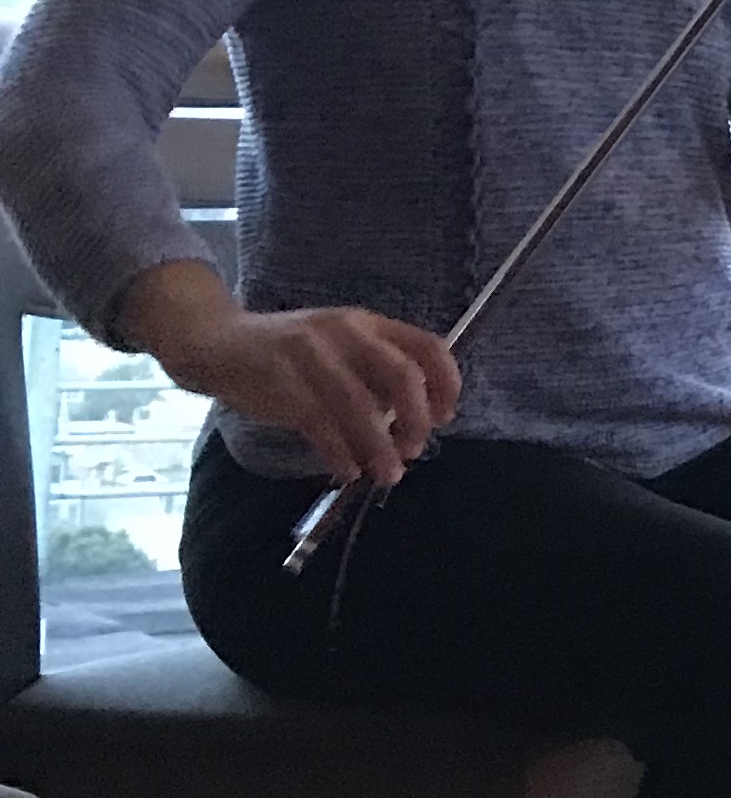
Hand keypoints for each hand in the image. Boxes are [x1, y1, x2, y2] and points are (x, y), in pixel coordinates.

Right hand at [123, 261, 457, 491]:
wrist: (217, 342)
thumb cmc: (287, 354)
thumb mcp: (337, 347)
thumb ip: (373, 372)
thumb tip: (412, 419)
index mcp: (367, 323)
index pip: (427, 346)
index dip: (446, 383)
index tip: (445, 418)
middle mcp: (345, 333)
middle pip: (402, 376)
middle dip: (416, 419)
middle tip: (415, 449)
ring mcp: (312, 356)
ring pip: (361, 407)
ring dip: (379, 447)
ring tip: (387, 474)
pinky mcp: (281, 383)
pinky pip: (321, 425)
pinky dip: (340, 452)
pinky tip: (347, 470)